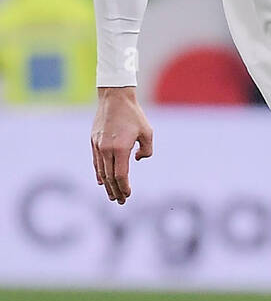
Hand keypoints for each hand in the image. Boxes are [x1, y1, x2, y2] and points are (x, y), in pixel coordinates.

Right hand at [91, 86, 153, 203]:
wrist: (115, 97)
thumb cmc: (134, 115)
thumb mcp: (147, 132)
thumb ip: (146, 150)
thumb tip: (136, 160)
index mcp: (120, 148)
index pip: (120, 175)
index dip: (124, 187)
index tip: (128, 195)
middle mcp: (107, 149)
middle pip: (110, 177)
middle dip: (116, 191)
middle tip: (121, 202)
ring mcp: (98, 145)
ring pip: (101, 171)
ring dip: (107, 185)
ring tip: (112, 196)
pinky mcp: (94, 141)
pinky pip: (96, 162)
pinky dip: (99, 173)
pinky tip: (101, 181)